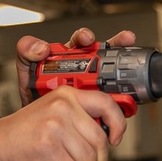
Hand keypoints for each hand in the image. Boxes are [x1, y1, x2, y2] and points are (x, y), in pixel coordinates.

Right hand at [0, 85, 126, 160]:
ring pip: (89, 159)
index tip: (116, 138)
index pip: (106, 104)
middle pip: (99, 140)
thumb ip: (78, 115)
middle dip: (98, 160)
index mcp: (67, 95)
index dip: (118, 124)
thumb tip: (109, 131)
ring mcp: (54, 127)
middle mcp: (62, 107)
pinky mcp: (48, 148)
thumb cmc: (23, 132)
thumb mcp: (51, 111)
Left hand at [15, 27, 136, 107]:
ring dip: (126, 69)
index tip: (87, 38)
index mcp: (70, 58)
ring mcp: (95, 86)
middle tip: (124, 40)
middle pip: (105, 53)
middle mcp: (86, 69)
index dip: (86, 37)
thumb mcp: (27, 71)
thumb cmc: (35, 94)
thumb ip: (27, 53)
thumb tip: (40, 47)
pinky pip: (115, 99)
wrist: (38, 123)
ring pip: (114, 74)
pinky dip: (125, 97)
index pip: (81, 42)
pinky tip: (129, 96)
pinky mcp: (100, 104)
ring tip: (134, 63)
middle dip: (117, 45)